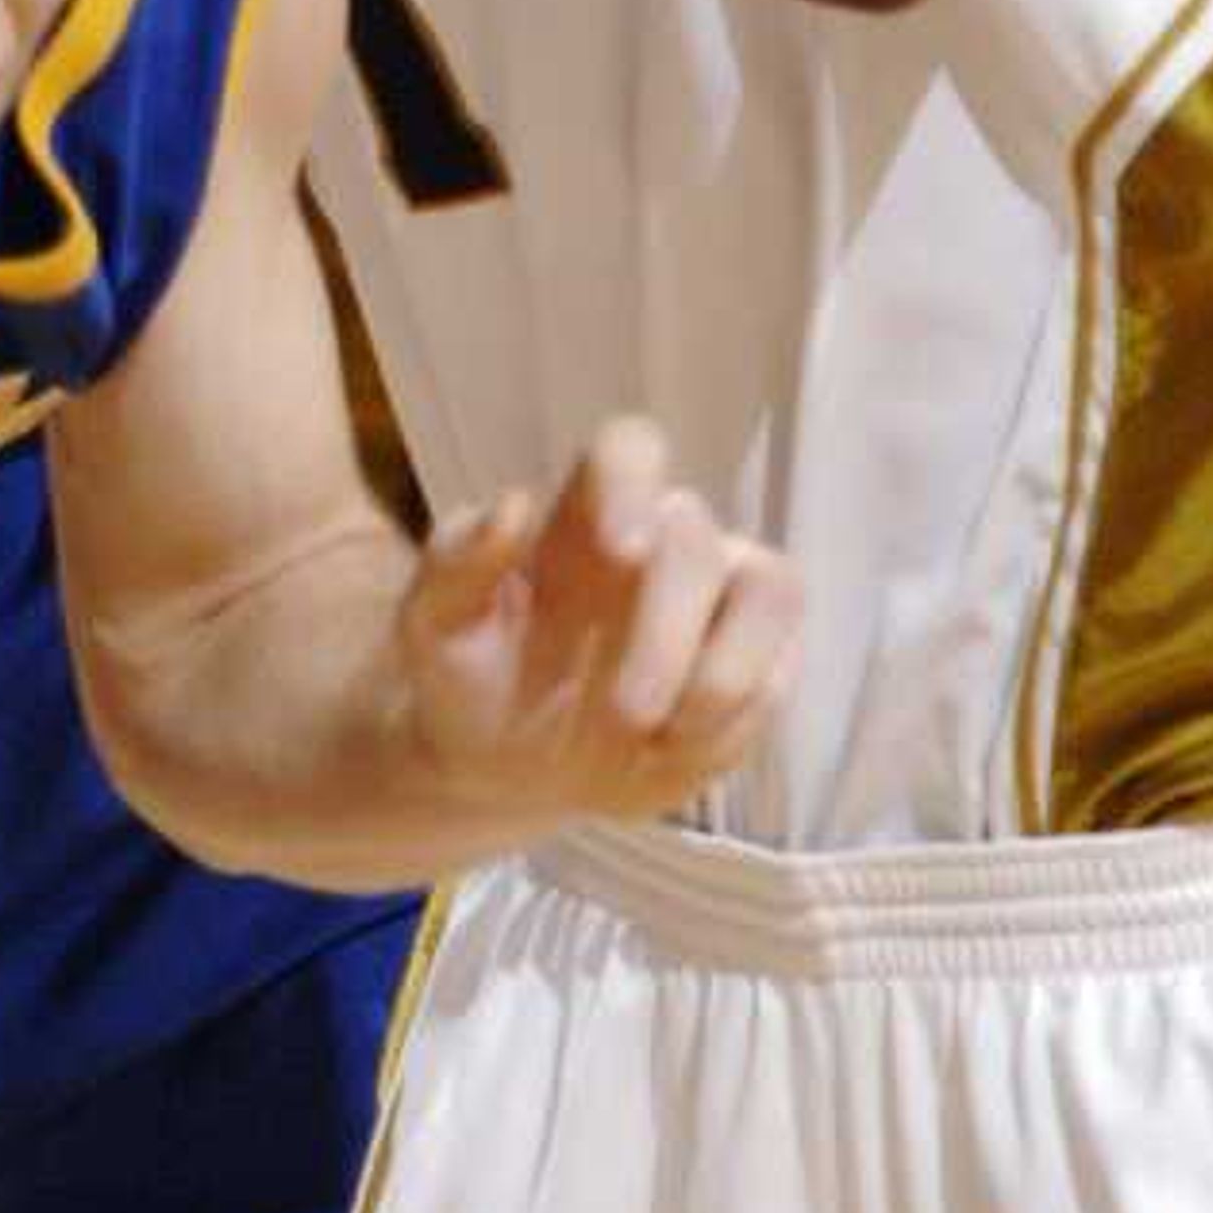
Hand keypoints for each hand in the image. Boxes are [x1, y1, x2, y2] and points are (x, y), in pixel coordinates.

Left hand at [398, 417, 798, 843]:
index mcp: (583, 512)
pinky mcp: (751, 670)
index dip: (634, 484)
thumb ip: (457, 561)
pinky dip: (733, 726)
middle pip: (697, 537)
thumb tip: (513, 505)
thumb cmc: (464, 669)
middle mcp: (660, 541)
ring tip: (665, 734)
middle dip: (667, 633)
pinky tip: (671, 754)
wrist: (499, 764)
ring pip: (773, 590)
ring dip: (730, 670)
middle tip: (621, 715)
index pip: (630, 449)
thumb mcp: (433, 624)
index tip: (622, 551)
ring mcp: (714, 604)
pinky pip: (779, 679)